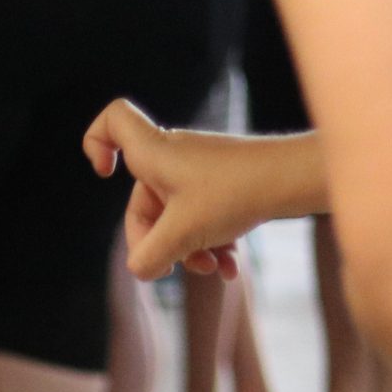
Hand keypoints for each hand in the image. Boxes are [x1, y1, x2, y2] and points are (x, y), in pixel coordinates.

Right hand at [84, 100, 312, 280]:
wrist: (295, 181)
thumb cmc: (236, 194)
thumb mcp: (183, 234)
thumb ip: (149, 256)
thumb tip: (140, 269)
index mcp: (154, 155)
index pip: (113, 122)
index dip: (96, 142)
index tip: (105, 173)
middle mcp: (172, 158)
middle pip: (142, 202)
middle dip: (157, 242)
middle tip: (174, 269)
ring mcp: (198, 172)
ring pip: (175, 218)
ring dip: (189, 250)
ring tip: (213, 268)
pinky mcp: (222, 185)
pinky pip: (202, 217)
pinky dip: (210, 243)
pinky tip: (229, 268)